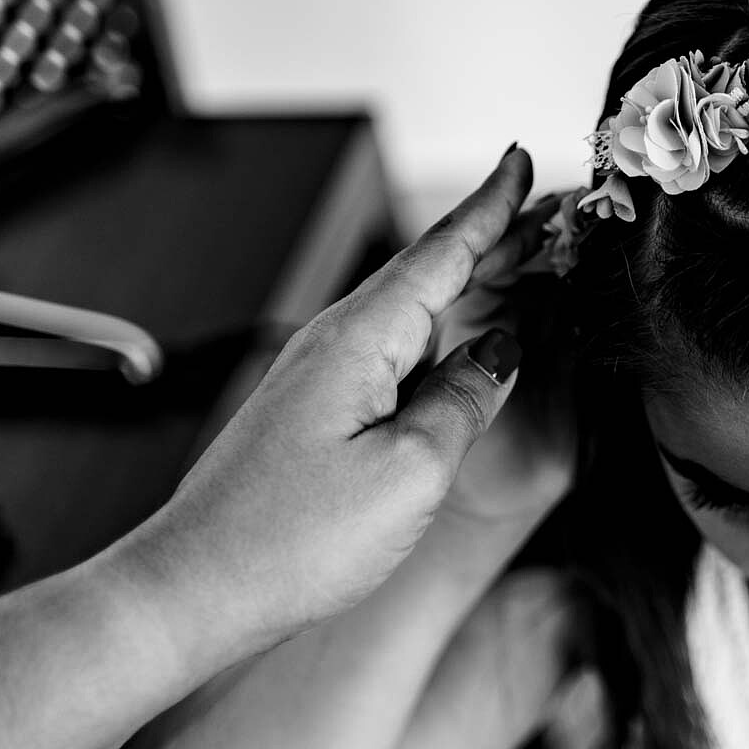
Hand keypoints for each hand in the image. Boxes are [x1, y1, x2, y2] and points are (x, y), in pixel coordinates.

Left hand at [115, 146, 537, 661]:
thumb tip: (502, 350)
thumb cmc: (291, 541)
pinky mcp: (319, 410)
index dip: (492, 208)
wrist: (196, 588)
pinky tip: (467, 342)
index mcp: (360, 341)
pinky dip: (445, 328)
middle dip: (494, 235)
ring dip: (473, 279)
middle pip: (430, 269)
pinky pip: (398, 349)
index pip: (442, 252)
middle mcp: (336, 344)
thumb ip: (466, 400)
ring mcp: (323, 376)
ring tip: (527, 260)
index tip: (524, 160)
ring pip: (415, 309)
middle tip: (552, 208)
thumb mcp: (411, 472)